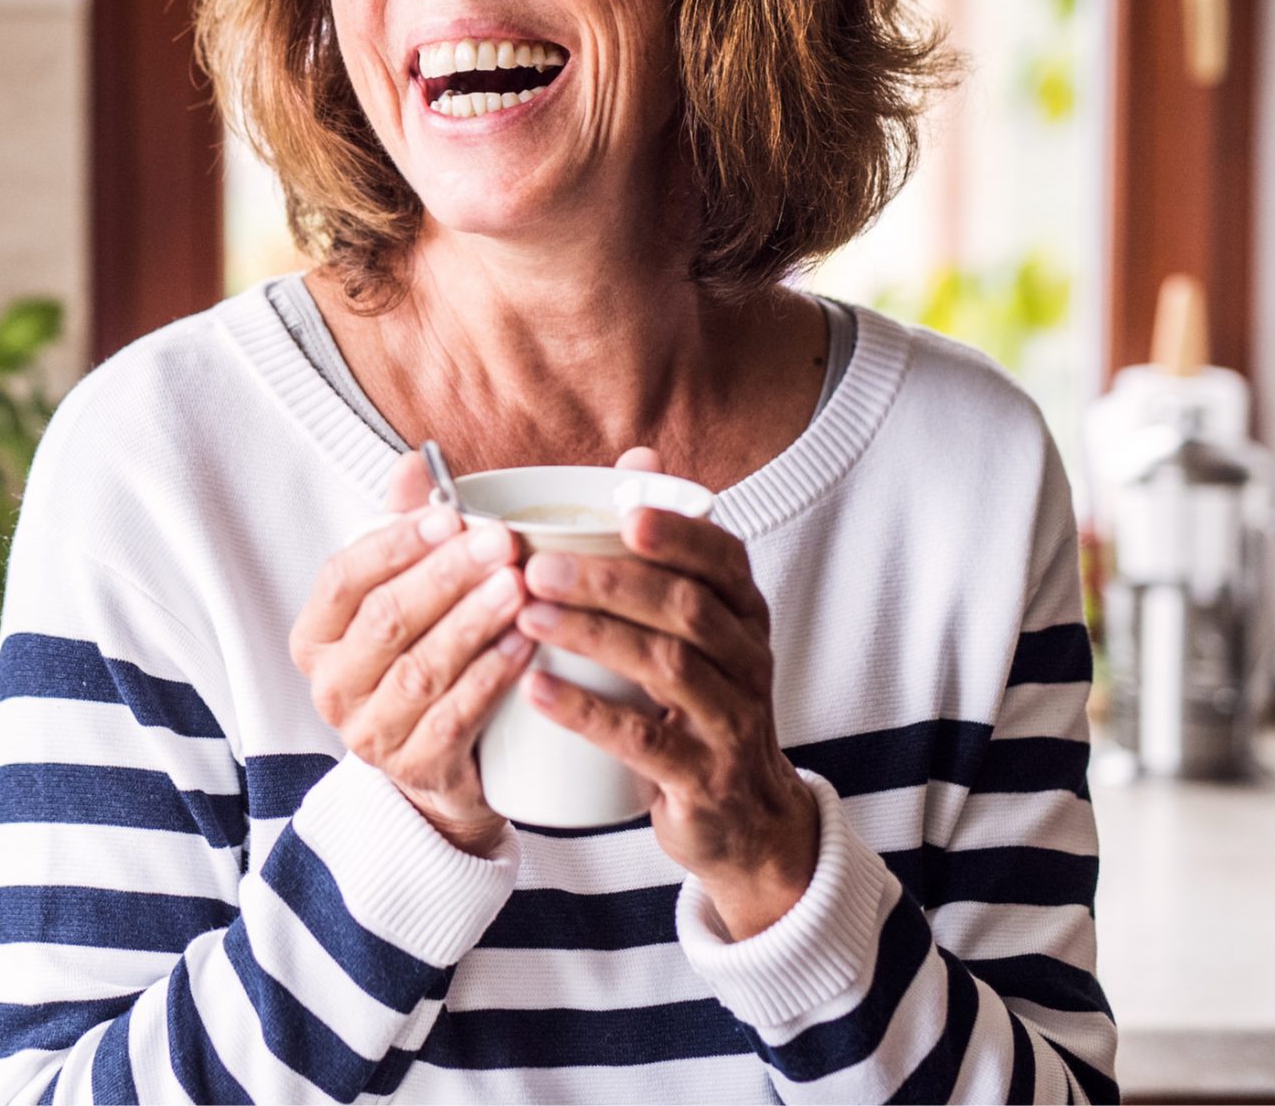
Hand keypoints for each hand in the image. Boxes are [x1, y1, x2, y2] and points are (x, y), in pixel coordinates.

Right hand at [289, 451, 533, 854]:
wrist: (438, 769)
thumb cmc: (418, 659)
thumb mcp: (402, 594)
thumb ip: (402, 529)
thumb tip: (413, 461)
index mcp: (316, 636)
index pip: (342, 578)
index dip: (396, 543)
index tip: (451, 514)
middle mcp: (331, 685)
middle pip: (385, 621)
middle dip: (445, 577)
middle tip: (501, 543)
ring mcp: (369, 732)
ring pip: (421, 669)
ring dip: (473, 623)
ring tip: (519, 587)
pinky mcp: (415, 767)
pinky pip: (455, 716)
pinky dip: (492, 676)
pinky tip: (526, 643)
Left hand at [514, 447, 818, 937]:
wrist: (746, 822)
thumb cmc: (699, 706)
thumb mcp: (696, 631)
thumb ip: (662, 553)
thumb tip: (636, 453)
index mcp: (743, 615)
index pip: (724, 559)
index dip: (679, 533)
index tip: (624, 511)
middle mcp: (747, 661)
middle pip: (686, 607)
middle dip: (609, 580)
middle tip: (535, 565)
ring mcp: (731, 723)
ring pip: (667, 666)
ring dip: (593, 635)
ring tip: (527, 614)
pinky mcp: (704, 780)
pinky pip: (646, 742)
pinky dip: (588, 713)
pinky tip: (538, 689)